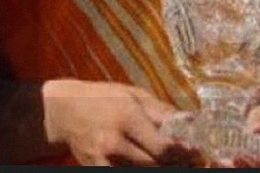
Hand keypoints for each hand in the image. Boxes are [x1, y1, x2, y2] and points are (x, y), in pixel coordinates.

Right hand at [42, 79, 197, 166]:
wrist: (63, 111)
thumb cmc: (101, 98)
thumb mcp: (132, 94)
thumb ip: (162, 111)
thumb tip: (192, 122)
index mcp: (126, 116)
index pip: (164, 146)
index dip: (184, 154)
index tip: (196, 152)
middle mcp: (114, 141)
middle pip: (156, 164)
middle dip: (175, 163)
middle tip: (188, 159)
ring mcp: (103, 159)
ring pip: (142, 172)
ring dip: (159, 167)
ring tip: (167, 159)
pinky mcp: (95, 169)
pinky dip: (138, 169)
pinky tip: (147, 162)